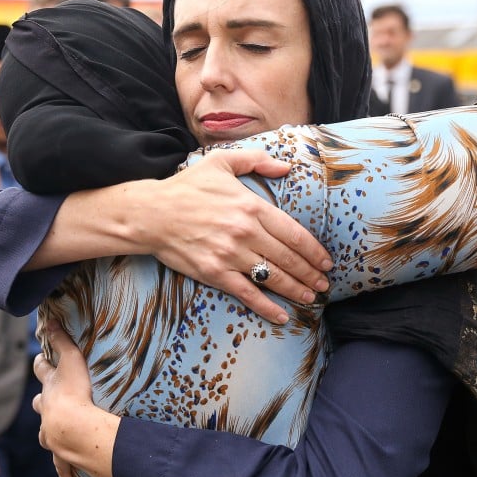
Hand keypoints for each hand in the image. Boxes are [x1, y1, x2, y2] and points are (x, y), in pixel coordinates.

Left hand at [32, 322, 118, 476]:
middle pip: (39, 404)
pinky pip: (62, 465)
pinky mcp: (62, 455)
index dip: (41, 364)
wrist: (74, 430)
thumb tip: (49, 319)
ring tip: (59, 434)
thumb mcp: (71, 361)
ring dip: (50, 432)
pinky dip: (65, 470)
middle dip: (43, 401)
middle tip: (49, 400)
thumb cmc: (75, 394)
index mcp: (50, 390)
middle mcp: (46, 413)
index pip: (42, 372)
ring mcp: (51, 435)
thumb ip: (63, 341)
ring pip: (45, 434)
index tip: (41, 360)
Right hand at [144, 149, 332, 323]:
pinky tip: (282, 316)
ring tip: (311, 297)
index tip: (326, 261)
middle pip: (288, 258)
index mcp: (251, 206)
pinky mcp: (214, 273)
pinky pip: (248, 294)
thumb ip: (257, 160)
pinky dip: (267, 307)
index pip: (294, 233)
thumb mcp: (221, 162)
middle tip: (324, 283)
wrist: (150, 213)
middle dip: (311, 274)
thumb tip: (286, 167)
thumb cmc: (186, 187)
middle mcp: (245, 232)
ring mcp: (230, 255)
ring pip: (273, 277)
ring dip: (296, 290)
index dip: (314, 251)